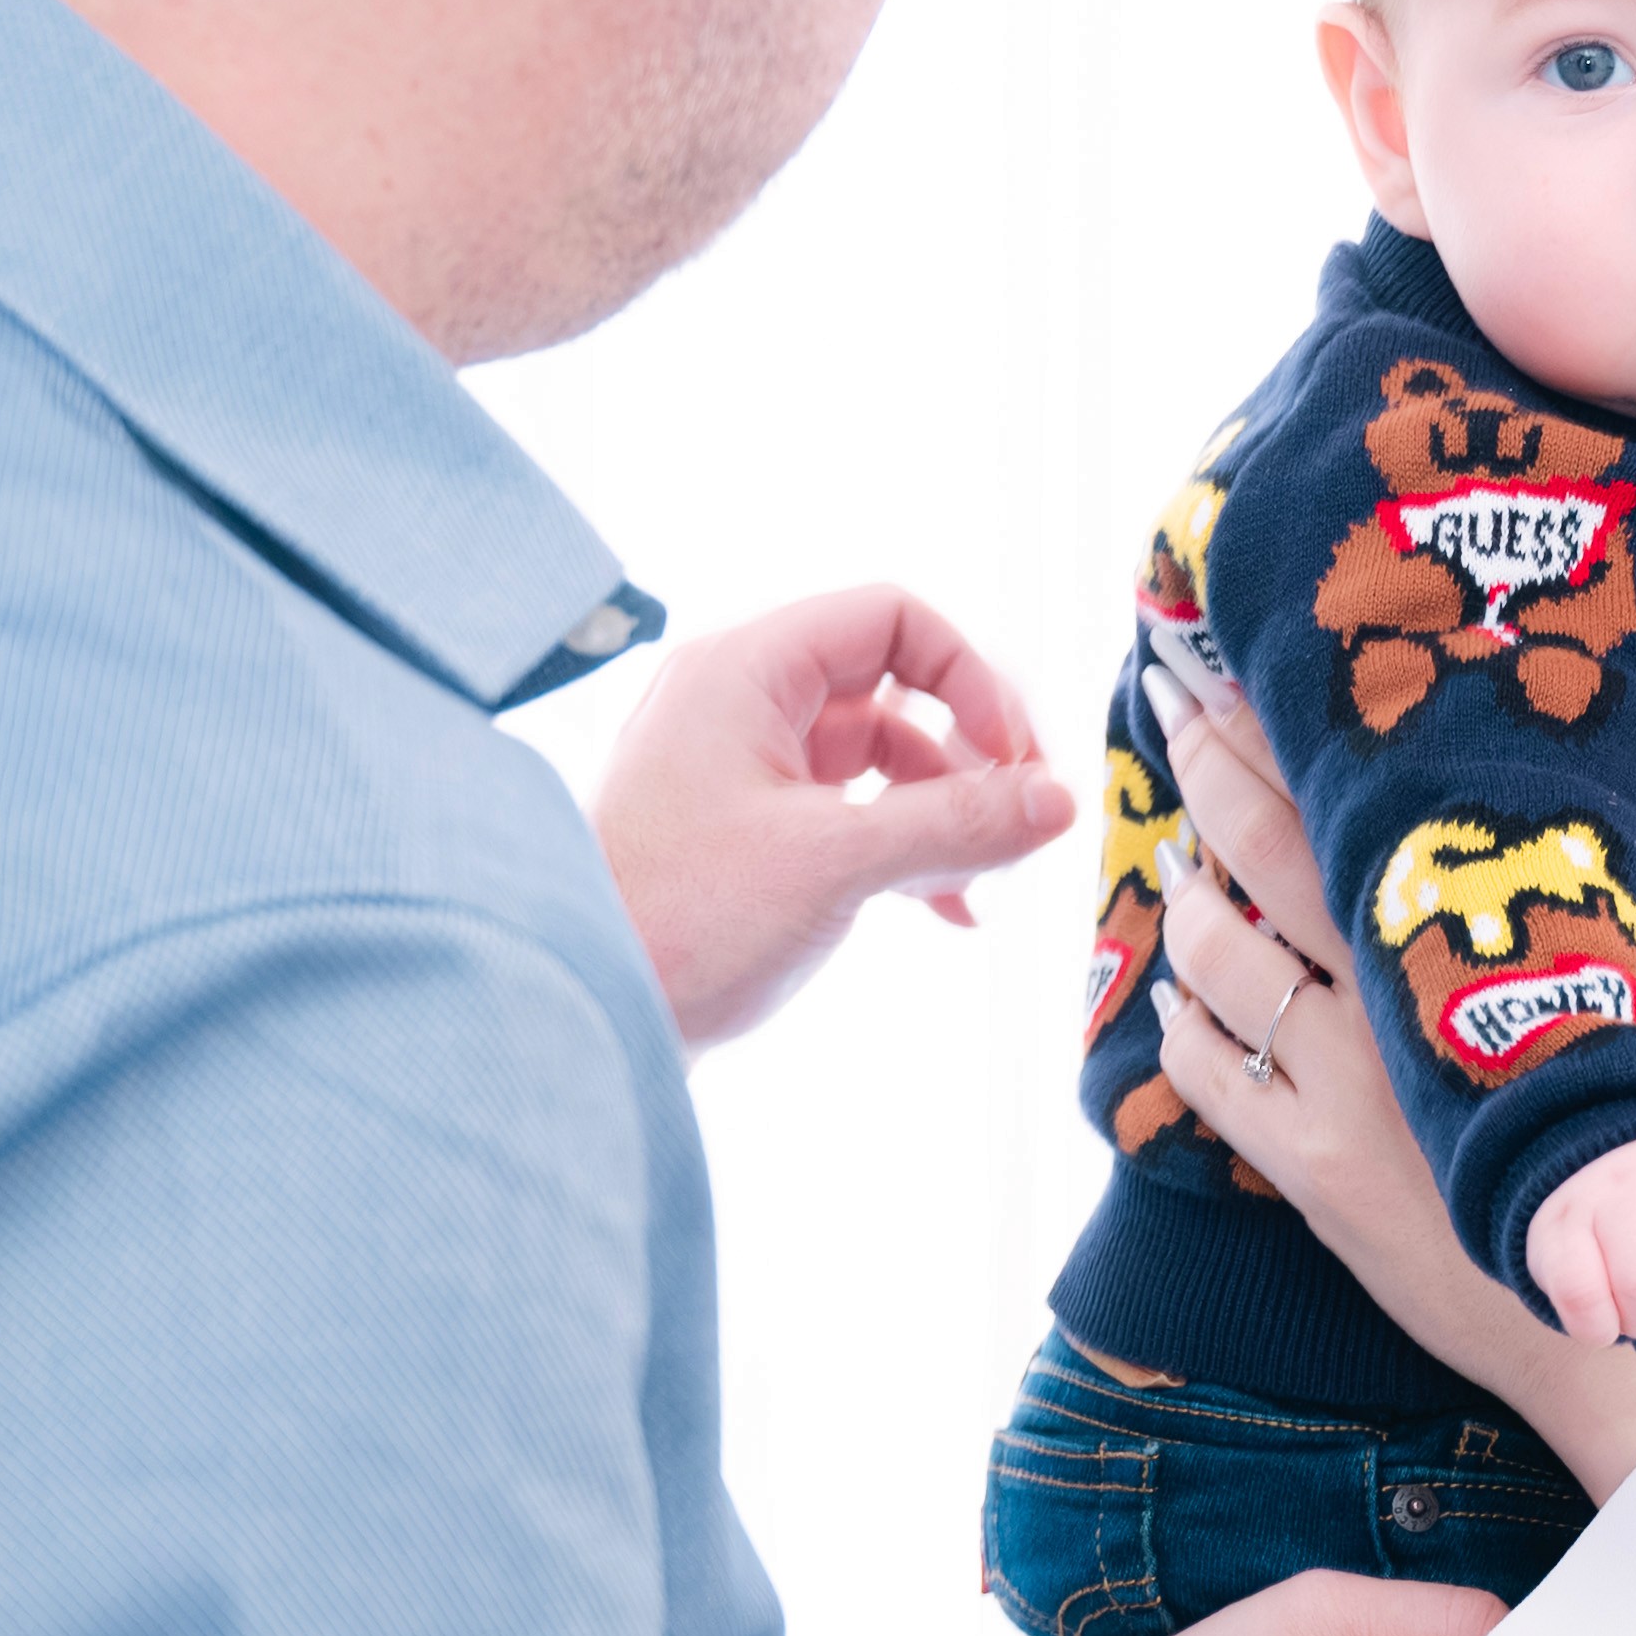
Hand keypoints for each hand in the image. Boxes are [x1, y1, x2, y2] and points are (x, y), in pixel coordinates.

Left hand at [582, 585, 1074, 1046]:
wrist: (572, 1017)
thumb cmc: (675, 924)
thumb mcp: (835, 864)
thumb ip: (958, 824)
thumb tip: (1064, 800)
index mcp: (744, 671)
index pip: (893, 617)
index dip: (972, 677)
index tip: (1016, 759)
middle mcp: (737, 701)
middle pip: (892, 685)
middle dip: (968, 750)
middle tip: (1024, 815)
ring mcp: (735, 768)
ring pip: (875, 756)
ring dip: (942, 810)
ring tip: (984, 879)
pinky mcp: (739, 832)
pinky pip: (846, 812)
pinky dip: (902, 848)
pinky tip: (948, 910)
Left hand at [1144, 679, 1635, 1498]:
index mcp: (1497, 942)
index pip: (1368, 798)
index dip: (1295, 723)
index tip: (1254, 655)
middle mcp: (1402, 1000)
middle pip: (1266, 849)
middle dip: (1210, 763)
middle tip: (1171, 695)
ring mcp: (1343, 1089)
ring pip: (1219, 961)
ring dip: (1187, 894)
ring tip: (1178, 846)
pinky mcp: (1309, 1175)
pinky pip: (1208, 1081)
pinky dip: (1180, 1025)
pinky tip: (1176, 993)